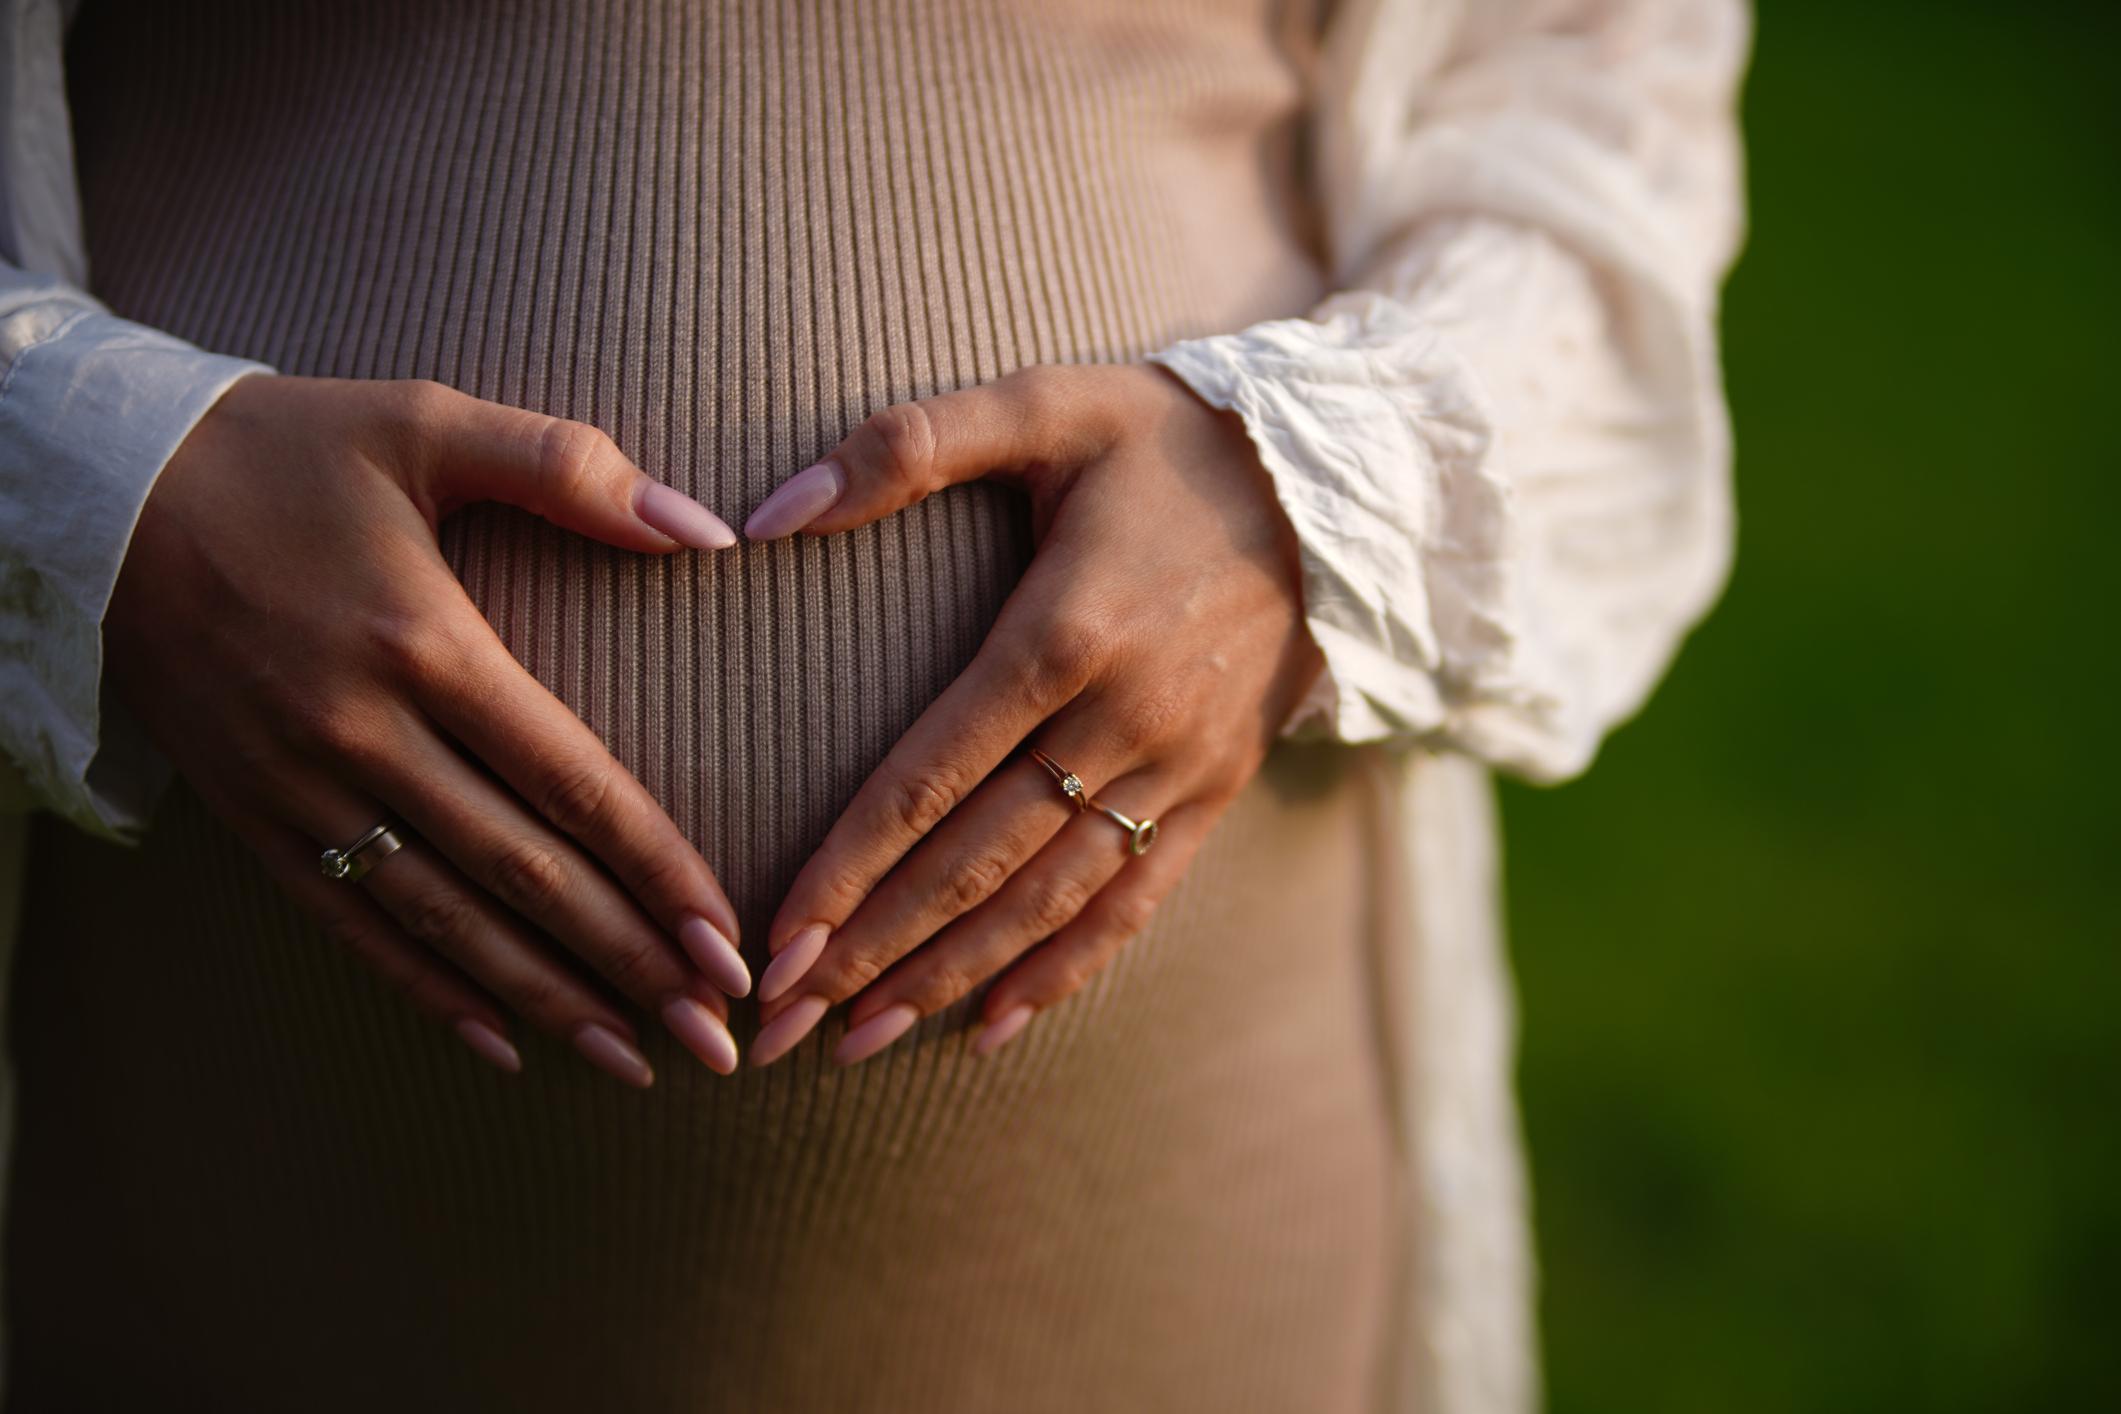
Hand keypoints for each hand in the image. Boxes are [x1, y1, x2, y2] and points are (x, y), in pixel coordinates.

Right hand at [103, 374, 752, 1084]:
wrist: (96, 488)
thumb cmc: (281, 449)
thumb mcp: (423, 420)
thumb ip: (569, 469)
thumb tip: (708, 530)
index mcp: (423, 641)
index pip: (570, 783)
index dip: (657, 872)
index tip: (727, 942)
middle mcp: (362, 733)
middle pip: (522, 873)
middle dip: (628, 964)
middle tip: (715, 1036)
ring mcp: (299, 787)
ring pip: (444, 920)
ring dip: (546, 999)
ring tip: (634, 1059)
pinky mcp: (250, 818)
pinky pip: (350, 925)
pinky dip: (427, 990)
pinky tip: (503, 1043)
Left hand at [743, 363, 1324, 1065]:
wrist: (1334, 481)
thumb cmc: (1163, 438)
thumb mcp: (1043, 404)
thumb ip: (904, 445)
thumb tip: (765, 511)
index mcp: (1064, 632)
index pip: (928, 778)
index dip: (844, 867)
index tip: (772, 940)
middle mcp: (1123, 719)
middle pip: (975, 863)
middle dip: (871, 949)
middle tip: (777, 1023)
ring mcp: (1177, 767)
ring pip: (1046, 900)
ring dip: (948, 977)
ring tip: (855, 1044)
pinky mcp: (1215, 791)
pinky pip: (1133, 901)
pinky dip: (1063, 971)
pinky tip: (991, 1028)